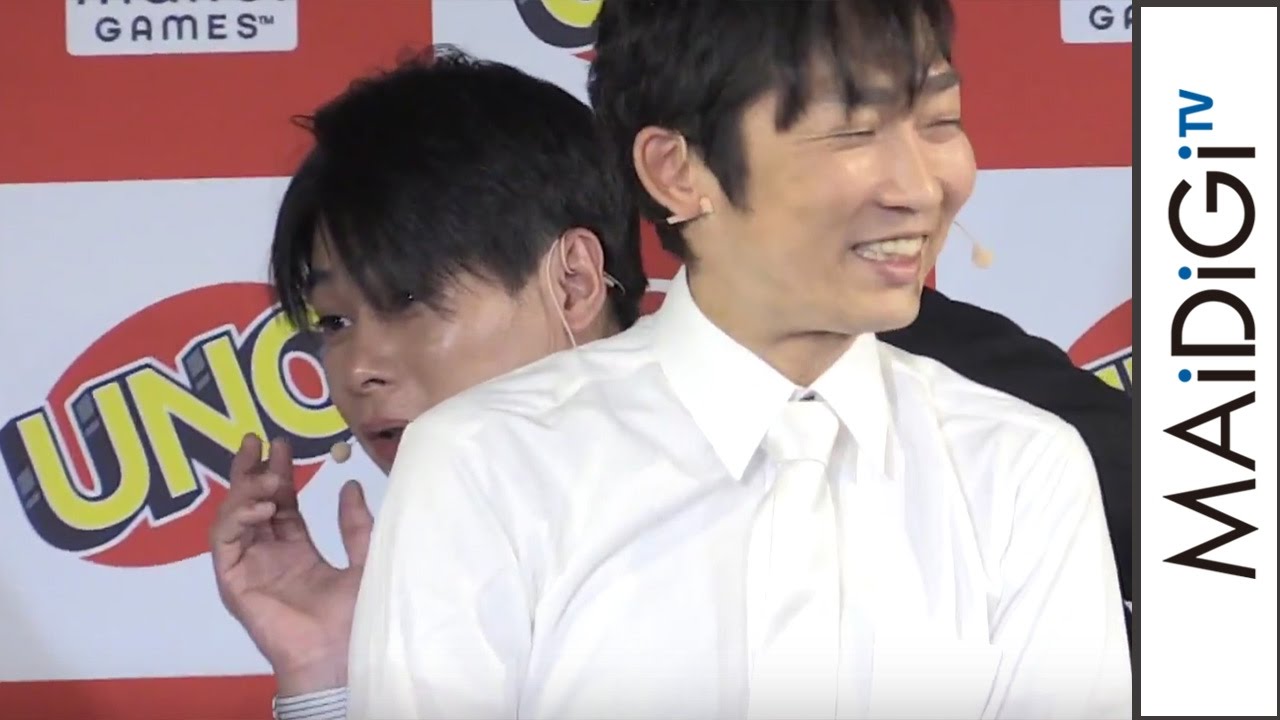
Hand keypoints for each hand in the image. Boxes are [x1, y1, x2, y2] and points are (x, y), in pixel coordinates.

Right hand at [210, 434, 373, 694]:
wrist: (337, 655)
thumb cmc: (352, 616)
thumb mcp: (362, 560)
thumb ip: (355, 525)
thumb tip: (351, 484)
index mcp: (295, 550)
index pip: (280, 503)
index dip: (278, 472)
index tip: (279, 443)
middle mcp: (267, 555)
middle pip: (250, 503)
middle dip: (249, 470)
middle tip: (253, 440)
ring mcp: (248, 568)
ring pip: (232, 518)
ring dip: (245, 492)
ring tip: (266, 478)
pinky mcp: (234, 583)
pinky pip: (224, 543)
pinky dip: (236, 519)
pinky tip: (259, 506)